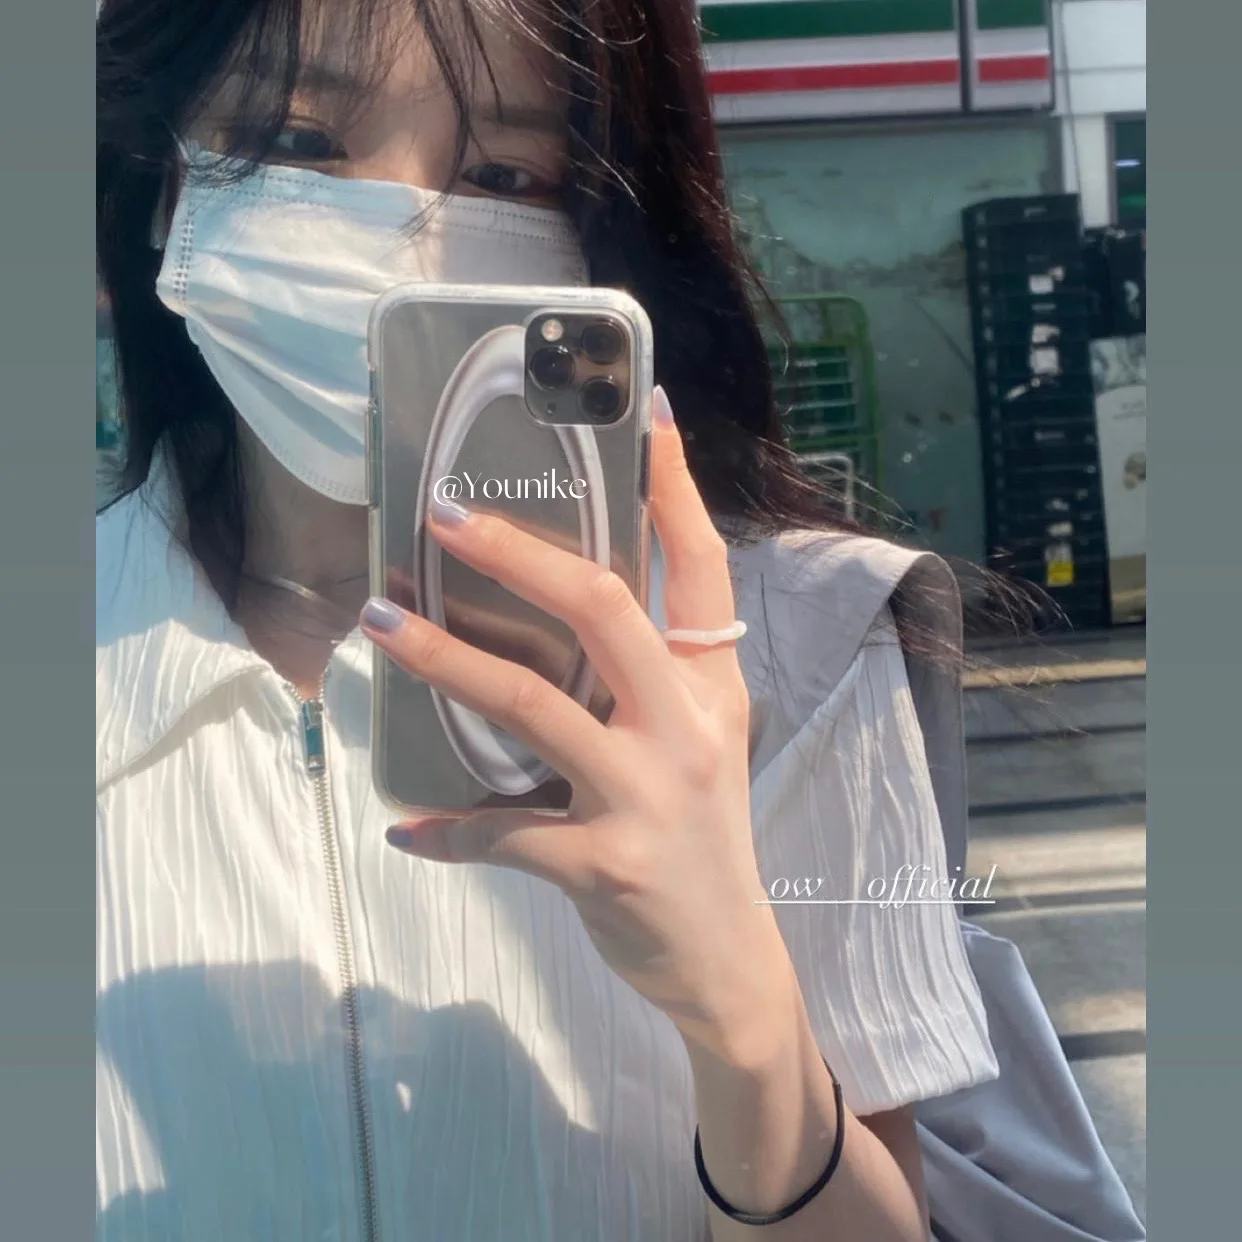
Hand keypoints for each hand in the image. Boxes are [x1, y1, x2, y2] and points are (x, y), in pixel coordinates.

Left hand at [361, 387, 799, 1060]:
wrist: (727, 960)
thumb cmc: (703, 836)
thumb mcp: (702, 742)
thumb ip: (652, 678)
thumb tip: (559, 607)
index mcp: (712, 689)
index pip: (701, 567)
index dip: (675, 488)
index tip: (652, 413)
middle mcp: (685, 727)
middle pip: (602, 610)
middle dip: (517, 554)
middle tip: (443, 517)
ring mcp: (645, 795)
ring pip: (531, 705)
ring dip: (444, 661)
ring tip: (380, 625)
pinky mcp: (602, 863)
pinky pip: (501, 833)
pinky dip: (447, 829)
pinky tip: (405, 825)